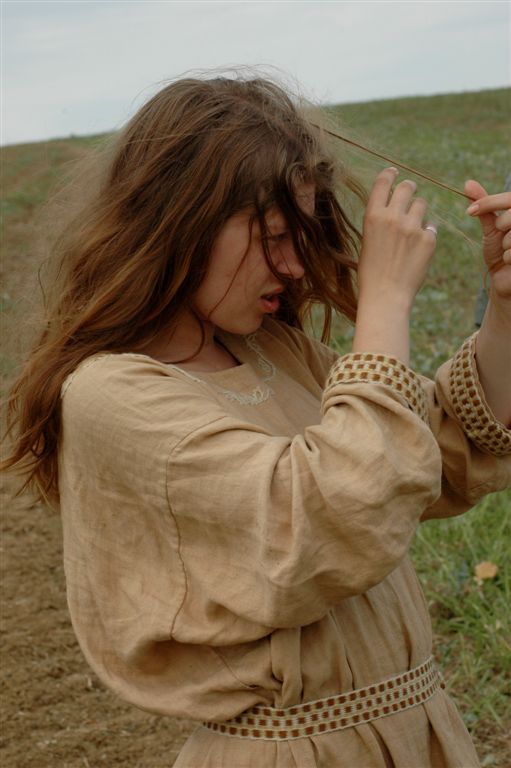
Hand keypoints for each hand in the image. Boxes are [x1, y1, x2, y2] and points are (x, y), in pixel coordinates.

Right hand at [359, 168, 436, 311]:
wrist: (385, 296)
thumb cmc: (371, 273)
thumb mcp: (368, 241)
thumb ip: (379, 221)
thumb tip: (392, 206)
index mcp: (373, 216)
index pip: (383, 182)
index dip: (390, 174)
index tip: (394, 172)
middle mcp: (392, 217)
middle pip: (407, 187)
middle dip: (409, 188)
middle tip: (410, 193)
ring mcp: (412, 227)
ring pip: (422, 204)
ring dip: (418, 211)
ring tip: (412, 229)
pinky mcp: (428, 239)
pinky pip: (430, 227)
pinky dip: (426, 234)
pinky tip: (417, 250)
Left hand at [465, 180, 510, 300]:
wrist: (504, 277)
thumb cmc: (499, 250)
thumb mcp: (491, 226)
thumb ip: (484, 205)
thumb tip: (468, 183)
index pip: (510, 198)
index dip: (489, 202)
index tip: (470, 210)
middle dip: (501, 225)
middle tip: (501, 233)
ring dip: (505, 244)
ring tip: (508, 250)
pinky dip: (508, 257)